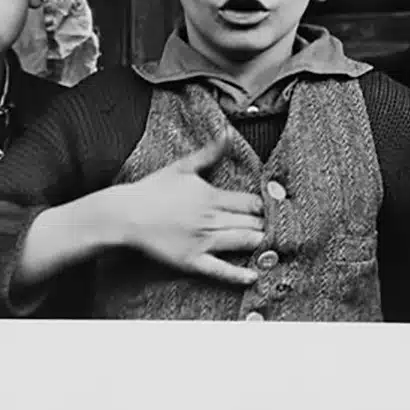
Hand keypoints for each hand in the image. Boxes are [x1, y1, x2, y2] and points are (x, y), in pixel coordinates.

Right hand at [112, 136, 265, 286]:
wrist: (126, 214)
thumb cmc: (152, 189)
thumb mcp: (183, 166)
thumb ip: (210, 152)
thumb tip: (227, 133)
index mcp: (211, 196)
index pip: (250, 202)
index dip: (266, 206)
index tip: (278, 208)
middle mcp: (210, 218)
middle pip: (250, 222)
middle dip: (267, 225)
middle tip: (284, 228)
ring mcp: (202, 240)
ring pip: (240, 242)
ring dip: (260, 243)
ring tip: (275, 246)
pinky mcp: (191, 260)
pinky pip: (218, 269)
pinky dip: (237, 274)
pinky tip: (253, 276)